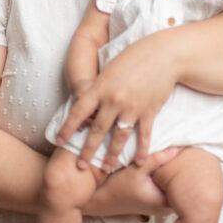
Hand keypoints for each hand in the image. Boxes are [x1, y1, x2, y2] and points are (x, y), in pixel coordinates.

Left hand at [56, 33, 175, 171]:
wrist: (163, 54)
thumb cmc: (134, 57)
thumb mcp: (110, 69)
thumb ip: (98, 87)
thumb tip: (86, 103)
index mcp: (100, 88)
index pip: (78, 112)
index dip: (67, 128)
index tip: (59, 141)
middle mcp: (113, 100)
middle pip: (97, 130)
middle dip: (87, 150)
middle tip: (79, 166)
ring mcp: (132, 107)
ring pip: (118, 137)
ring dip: (111, 156)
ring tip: (105, 169)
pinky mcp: (149, 111)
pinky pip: (143, 135)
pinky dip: (141, 150)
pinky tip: (138, 162)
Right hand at [84, 148, 178, 216]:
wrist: (102, 199)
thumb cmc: (118, 186)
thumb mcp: (137, 170)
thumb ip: (156, 160)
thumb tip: (175, 149)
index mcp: (164, 202)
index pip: (185, 186)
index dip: (186, 170)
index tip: (186, 157)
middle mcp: (166, 208)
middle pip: (182, 187)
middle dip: (181, 172)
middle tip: (182, 155)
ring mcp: (162, 207)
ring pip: (174, 188)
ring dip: (173, 176)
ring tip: (172, 160)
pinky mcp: (157, 203)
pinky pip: (168, 190)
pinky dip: (167, 180)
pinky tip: (162, 169)